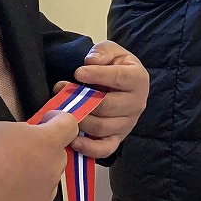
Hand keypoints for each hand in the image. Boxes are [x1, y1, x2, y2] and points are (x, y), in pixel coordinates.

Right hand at [0, 114, 77, 200]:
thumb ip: (17, 132)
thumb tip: (22, 139)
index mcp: (44, 143)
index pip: (68, 125)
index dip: (57, 121)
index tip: (47, 123)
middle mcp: (50, 172)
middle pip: (54, 160)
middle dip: (38, 157)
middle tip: (10, 162)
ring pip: (46, 189)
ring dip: (30, 187)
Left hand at [69, 41, 148, 157]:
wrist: (118, 83)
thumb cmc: (113, 66)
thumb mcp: (111, 51)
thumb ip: (102, 52)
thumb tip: (91, 61)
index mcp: (139, 79)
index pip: (120, 78)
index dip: (98, 75)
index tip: (78, 73)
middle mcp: (137, 103)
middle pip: (108, 106)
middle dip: (81, 99)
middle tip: (61, 90)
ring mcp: (128, 123)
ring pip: (102, 127)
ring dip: (78, 120)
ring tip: (62, 111)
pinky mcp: (118, 138)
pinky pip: (105, 149)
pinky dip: (88, 148)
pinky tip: (72, 140)